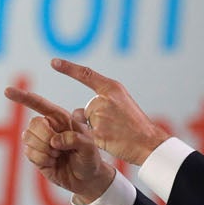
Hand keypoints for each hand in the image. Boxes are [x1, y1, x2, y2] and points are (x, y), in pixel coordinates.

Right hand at [4, 84, 114, 200]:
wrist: (86, 178)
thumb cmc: (90, 158)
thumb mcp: (90, 147)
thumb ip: (75, 140)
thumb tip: (54, 141)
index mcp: (61, 118)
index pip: (39, 104)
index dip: (23, 97)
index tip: (7, 91)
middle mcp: (48, 127)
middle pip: (33, 123)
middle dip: (45, 137)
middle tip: (59, 148)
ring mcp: (40, 141)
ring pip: (28, 138)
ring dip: (44, 150)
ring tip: (58, 155)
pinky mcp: (35, 155)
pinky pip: (29, 153)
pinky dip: (42, 160)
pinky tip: (53, 162)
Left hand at [46, 58, 168, 166]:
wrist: (149, 142)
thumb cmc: (136, 125)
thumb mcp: (122, 104)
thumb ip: (102, 102)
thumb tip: (79, 111)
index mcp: (112, 88)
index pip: (86, 74)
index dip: (68, 68)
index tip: (54, 62)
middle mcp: (104, 99)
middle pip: (87, 108)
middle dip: (94, 118)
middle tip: (116, 126)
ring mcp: (100, 115)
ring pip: (85, 121)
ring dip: (94, 128)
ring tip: (114, 132)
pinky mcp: (97, 132)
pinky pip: (88, 134)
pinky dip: (97, 139)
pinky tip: (112, 140)